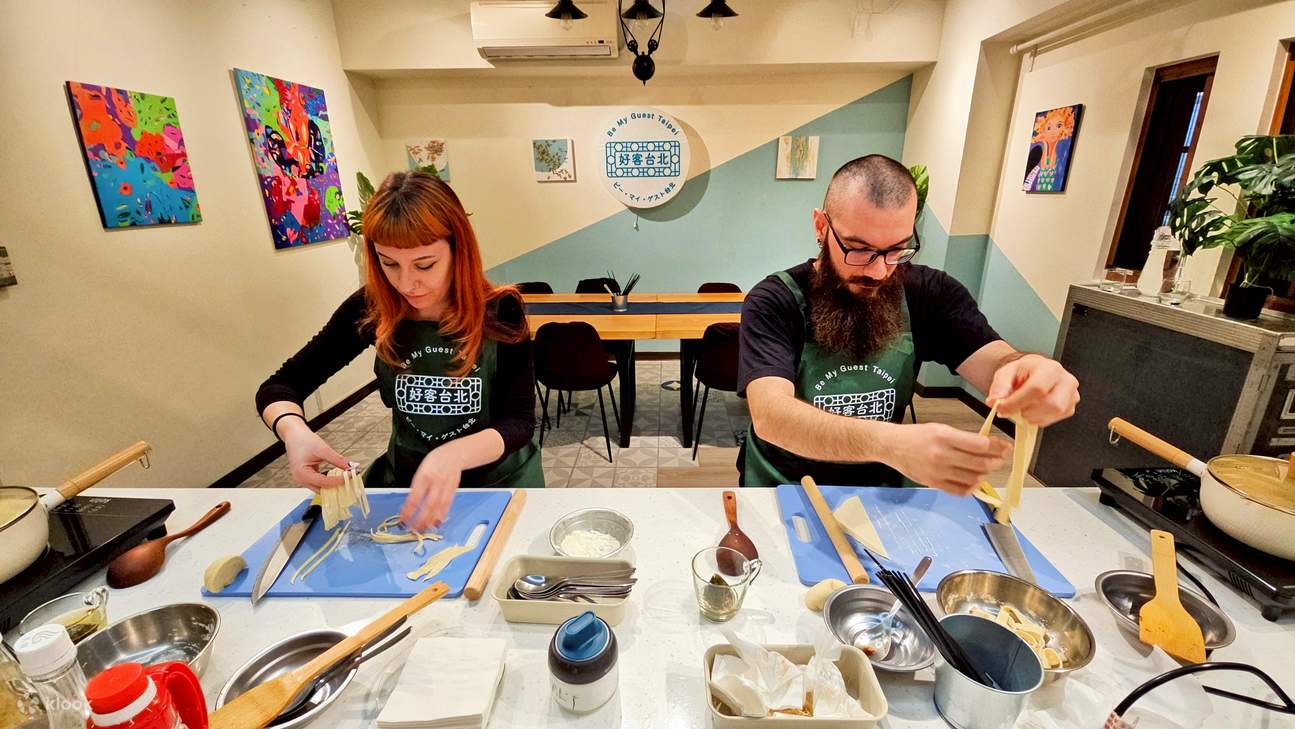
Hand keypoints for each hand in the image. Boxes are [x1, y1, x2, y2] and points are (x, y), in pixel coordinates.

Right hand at [280, 419, 349, 491]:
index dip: (340, 480)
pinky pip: (319, 482)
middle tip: (351, 481)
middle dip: (337, 486)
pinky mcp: (306, 476)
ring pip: (321, 487)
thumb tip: (351, 466)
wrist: (294, 434)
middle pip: (322, 489)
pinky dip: (328, 480)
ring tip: (346, 478)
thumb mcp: (323, 449)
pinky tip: (338, 476)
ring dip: (333, 484)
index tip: (352, 476)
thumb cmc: (303, 440)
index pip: (325, 483)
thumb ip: (337, 460)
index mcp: (302, 474)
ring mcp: (303, 479)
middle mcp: (301, 479)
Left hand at [401, 448, 463, 530]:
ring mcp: (446, 487)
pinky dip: (442, 515)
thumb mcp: (421, 471)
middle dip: (420, 520)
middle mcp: (436, 482)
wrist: (453, 454)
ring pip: (439, 507)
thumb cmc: (434, 462)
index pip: (414, 497)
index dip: (408, 510)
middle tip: (413, 530)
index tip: (402, 520)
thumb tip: (410, 505)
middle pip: (428, 505)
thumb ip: (417, 487)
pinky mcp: (453, 490)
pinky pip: (447, 505)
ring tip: (424, 530)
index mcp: (424, 476)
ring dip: (431, 520)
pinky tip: (436, 523)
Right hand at [888, 423, 1009, 494]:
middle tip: (1000, 459)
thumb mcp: (941, 428)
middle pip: (980, 463)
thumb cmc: (917, 435)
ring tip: (986, 469)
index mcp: (944, 436)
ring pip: (973, 479)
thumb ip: (963, 438)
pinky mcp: (934, 483)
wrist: (892, 446)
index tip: (1005, 447)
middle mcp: (942, 455)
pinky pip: (960, 491)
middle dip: (996, 462)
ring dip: (985, 475)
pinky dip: (971, 488)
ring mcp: (938, 471)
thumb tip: (988, 446)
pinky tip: (973, 481)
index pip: (980, 445)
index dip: (997, 447)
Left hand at [987, 354, 1079, 425]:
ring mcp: (1071, 393)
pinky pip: (1056, 418)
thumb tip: (995, 401)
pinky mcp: (1071, 405)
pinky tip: (1033, 411)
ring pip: (1056, 413)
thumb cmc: (1022, 373)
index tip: (1002, 409)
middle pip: (1051, 403)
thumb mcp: (1005, 373)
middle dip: (1028, 412)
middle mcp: (1065, 379)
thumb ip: (999, 386)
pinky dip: (1041, 419)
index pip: (1037, 389)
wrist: (1034, 372)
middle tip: (1014, 410)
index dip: (1017, 402)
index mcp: (1049, 368)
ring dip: (1034, 417)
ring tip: (1023, 409)